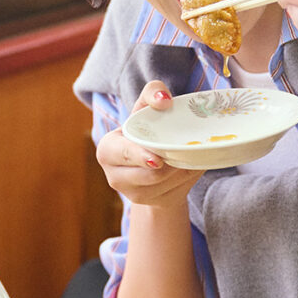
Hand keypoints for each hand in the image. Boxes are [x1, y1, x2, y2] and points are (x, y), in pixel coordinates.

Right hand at [96, 82, 201, 206]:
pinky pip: (176, 191)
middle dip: (170, 165)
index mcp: (107, 150)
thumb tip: (165, 100)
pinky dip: (188, 178)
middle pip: (149, 175)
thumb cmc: (146, 129)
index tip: (157, 159)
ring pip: (165, 184)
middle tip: (185, 153)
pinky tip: (190, 166)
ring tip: (190, 155)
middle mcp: (115, 177)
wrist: (149, 162)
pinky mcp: (150, 204)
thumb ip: (152, 93)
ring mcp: (133, 195)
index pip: (123, 154)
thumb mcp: (145, 109)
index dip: (139, 156)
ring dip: (182, 170)